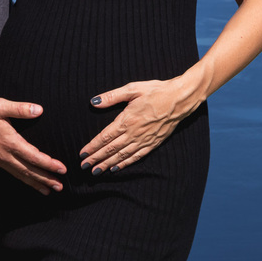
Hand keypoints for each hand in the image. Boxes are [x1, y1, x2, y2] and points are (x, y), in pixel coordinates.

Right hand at [0, 98, 66, 193]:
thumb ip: (19, 109)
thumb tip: (39, 110)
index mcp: (9, 141)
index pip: (33, 156)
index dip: (49, 164)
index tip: (62, 169)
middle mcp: (5, 155)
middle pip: (29, 171)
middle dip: (46, 179)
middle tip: (60, 187)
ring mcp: (0, 160)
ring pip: (21, 175)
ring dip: (36, 183)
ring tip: (49, 191)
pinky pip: (13, 173)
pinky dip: (24, 180)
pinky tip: (29, 182)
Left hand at [79, 78, 199, 173]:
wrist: (179, 99)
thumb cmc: (156, 91)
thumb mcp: (132, 88)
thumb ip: (112, 96)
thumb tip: (94, 102)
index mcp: (127, 120)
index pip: (105, 137)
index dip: (93, 146)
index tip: (82, 154)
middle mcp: (134, 133)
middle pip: (111, 149)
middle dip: (96, 159)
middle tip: (84, 166)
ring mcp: (144, 140)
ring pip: (122, 155)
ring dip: (108, 164)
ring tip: (96, 171)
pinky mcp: (153, 143)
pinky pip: (136, 156)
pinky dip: (125, 164)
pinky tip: (116, 168)